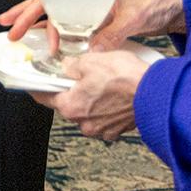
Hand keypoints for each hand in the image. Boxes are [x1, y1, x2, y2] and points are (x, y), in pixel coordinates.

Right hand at [0, 0, 184, 55]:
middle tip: (6, 28)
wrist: (169, 7)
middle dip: (23, 14)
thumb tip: (92, 51)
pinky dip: (51, 31)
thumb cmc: (153, 4)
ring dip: (33, 23)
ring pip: (53, 12)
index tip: (25, 27)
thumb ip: (113, 34)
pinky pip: (65, 23)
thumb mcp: (133, 18)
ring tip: (15, 32)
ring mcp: (87, 5)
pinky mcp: (92, 18)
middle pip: (46, 1)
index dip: (36, 11)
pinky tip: (41, 40)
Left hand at [29, 50, 147, 141]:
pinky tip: (114, 93)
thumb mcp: (91, 61)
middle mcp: (83, 123)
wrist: (157, 93)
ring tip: (103, 82)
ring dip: (90, 98)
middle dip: (70, 89)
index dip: (38, 85)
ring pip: (87, 110)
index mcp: (71, 106)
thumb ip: (72, 65)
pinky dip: (106, 106)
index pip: (44, 96)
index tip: (34, 80)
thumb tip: (66, 66)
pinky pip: (104, 116)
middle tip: (79, 73)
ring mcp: (101, 129)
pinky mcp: (116, 129)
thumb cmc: (126, 78)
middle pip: (67, 103)